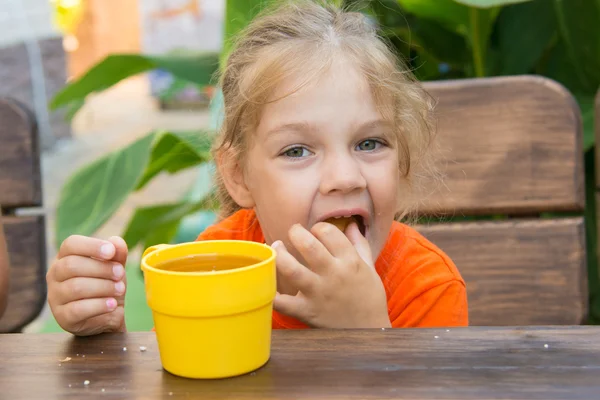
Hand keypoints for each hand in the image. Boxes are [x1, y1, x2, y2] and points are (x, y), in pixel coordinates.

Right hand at [47, 235, 127, 335]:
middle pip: (72, 265)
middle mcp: (55, 275)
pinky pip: (78, 309)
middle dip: (101, 268)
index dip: (91, 246)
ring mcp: (55, 296)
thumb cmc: (106, 284)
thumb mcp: (114, 267)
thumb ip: (117, 254)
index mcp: (65, 257)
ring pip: (76, 287)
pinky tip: (113, 304)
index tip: (111, 252)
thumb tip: (116, 241)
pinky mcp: (62, 317)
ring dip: (104, 287)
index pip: (70, 244)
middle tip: (120, 273)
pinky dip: (99, 305)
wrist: (107, 315)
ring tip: (120, 289)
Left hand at [273, 222, 390, 327]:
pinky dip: (270, 293)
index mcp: (350, 261)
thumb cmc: (369, 298)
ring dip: (279, 255)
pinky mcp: (307, 312)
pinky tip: (265, 280)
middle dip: (296, 233)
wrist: (369, 331)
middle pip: (308, 245)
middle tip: (294, 232)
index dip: (319, 227)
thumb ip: (359, 244)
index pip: (329, 232)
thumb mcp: (369, 268)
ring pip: (291, 270)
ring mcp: (318, 293)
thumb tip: (353, 224)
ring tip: (276, 247)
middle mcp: (333, 275)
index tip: (315, 232)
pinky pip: (283, 303)